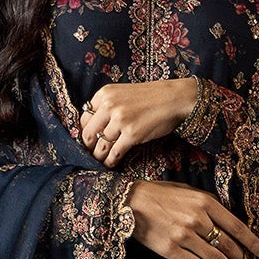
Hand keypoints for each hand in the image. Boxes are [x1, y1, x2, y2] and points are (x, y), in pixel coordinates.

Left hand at [79, 76, 197, 164]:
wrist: (174, 99)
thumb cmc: (150, 98)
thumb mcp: (123, 94)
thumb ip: (107, 106)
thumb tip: (94, 126)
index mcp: (104, 94)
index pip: (84, 118)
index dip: (85, 132)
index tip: (88, 141)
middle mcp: (109, 106)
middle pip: (88, 133)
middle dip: (88, 148)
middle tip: (89, 155)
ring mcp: (120, 120)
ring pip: (101, 146)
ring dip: (99, 157)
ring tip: (100, 162)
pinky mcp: (131, 134)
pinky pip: (114, 153)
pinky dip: (111, 162)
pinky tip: (111, 164)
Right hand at [123, 178, 258, 258]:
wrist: (129, 202)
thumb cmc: (159, 194)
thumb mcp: (188, 191)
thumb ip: (209, 204)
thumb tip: (228, 220)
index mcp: (206, 202)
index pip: (238, 226)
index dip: (254, 243)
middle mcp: (198, 219)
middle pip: (229, 245)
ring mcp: (185, 236)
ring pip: (216, 258)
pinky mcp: (171, 250)